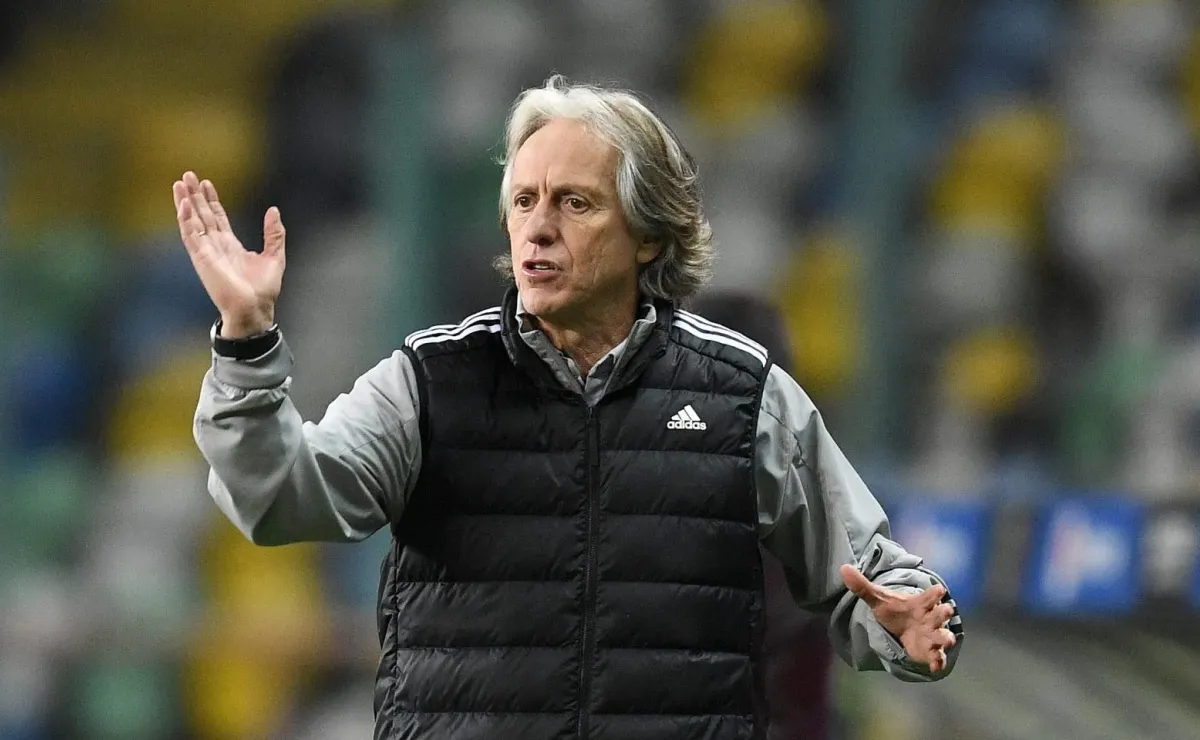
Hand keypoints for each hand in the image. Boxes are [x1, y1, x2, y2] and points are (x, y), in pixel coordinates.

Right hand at [172, 171, 284, 337]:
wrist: (255, 308)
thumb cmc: (263, 290)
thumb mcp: (275, 256)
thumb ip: (274, 234)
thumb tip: (274, 210)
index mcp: (231, 245)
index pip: (218, 217)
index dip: (211, 200)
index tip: (206, 183)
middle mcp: (216, 246)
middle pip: (202, 215)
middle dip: (195, 195)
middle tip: (188, 175)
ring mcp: (206, 251)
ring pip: (192, 222)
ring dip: (185, 203)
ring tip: (179, 183)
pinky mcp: (201, 258)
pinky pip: (190, 236)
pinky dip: (186, 220)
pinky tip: (183, 204)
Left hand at [840, 564, 956, 672]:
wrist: (901, 627)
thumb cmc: (895, 611)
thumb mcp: (878, 598)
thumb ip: (862, 586)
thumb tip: (843, 568)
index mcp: (920, 603)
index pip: (930, 594)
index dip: (935, 592)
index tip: (938, 589)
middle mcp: (929, 618)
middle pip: (941, 613)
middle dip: (944, 613)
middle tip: (946, 611)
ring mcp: (931, 635)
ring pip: (943, 636)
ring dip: (946, 638)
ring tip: (947, 641)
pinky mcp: (929, 651)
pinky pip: (938, 657)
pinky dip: (938, 662)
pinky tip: (934, 667)